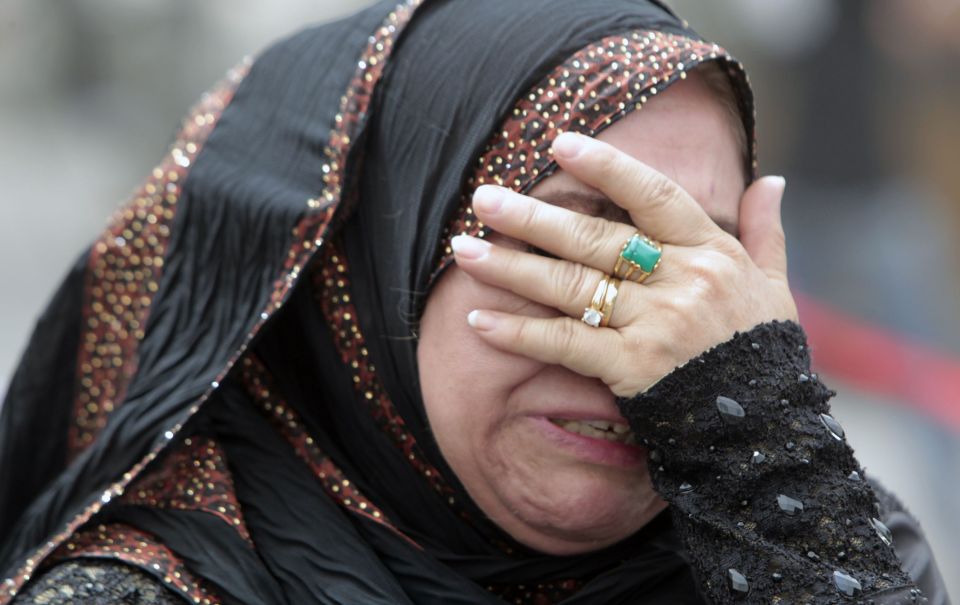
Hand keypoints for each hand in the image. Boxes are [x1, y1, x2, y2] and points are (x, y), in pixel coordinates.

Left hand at [450, 132, 797, 397]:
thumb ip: (765, 230)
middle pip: (596, 240)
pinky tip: (480, 322)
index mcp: (711, 252)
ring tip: (464, 251)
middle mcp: (682, 282)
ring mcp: (655, 326)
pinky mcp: (632, 369)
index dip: (606, 166)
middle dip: (533, 218)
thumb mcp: (773, 285)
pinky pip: (565, 344)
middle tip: (483, 199)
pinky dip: (520, 333)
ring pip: (571, 286)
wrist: (762, 427)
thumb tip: (770, 179)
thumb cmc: (760, 350)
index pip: (653, 195)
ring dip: (512, 268)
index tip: (559, 143)